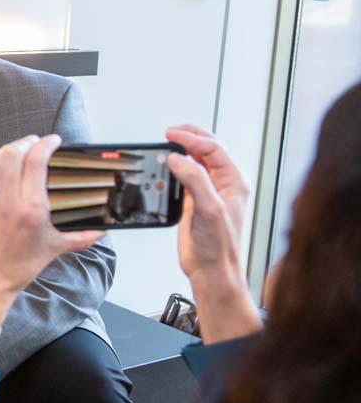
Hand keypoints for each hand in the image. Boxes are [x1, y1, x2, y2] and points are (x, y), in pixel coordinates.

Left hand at [0, 134, 104, 323]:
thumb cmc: (20, 266)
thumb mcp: (55, 248)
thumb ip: (81, 237)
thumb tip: (103, 230)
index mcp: (32, 209)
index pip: (38, 162)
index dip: (46, 144)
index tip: (53, 141)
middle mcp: (7, 203)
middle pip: (12, 155)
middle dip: (25, 143)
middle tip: (32, 144)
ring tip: (9, 153)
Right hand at [166, 125, 248, 279]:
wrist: (212, 269)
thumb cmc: (220, 246)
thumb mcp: (209, 208)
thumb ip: (194, 180)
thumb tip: (178, 159)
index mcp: (234, 182)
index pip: (213, 149)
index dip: (192, 138)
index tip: (172, 134)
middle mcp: (223, 184)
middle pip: (208, 150)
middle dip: (190, 137)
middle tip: (170, 132)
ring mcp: (209, 193)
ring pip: (197, 162)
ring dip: (183, 151)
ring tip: (168, 143)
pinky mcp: (195, 203)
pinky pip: (186, 178)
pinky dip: (176, 168)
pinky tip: (167, 166)